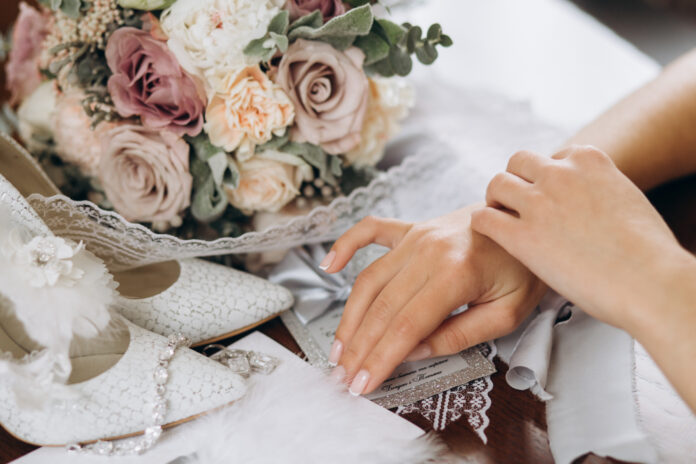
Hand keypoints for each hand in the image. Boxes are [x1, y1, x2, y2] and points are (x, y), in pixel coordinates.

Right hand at [323, 204, 546, 395]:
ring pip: (369, 279)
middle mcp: (429, 251)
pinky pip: (370, 231)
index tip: (363, 384)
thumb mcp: (507, 313)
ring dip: (349, 316)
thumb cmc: (523, 267)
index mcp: (456, 273)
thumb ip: (459, 335)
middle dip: (359, 347)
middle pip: (381, 307)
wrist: (528, 220)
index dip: (380, 358)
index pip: (405, 326)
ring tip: (338, 348)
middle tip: (343, 376)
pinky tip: (328, 266)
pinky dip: (345, 245)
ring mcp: (416, 236)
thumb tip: (412, 351)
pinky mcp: (412, 228)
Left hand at [472, 145, 687, 330]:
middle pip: (518, 162)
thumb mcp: (626, 198)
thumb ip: (601, 190)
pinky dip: (481, 223)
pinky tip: (486, 233)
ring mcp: (538, 203)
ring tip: (497, 216)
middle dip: (515, 180)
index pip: (553, 156)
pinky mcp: (522, 235)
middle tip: (513, 202)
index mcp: (589, 160)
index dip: (545, 177)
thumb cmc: (647, 250)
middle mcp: (560, 174)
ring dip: (495, 199)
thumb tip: (592, 200)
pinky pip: (484, 218)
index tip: (545, 192)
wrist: (649, 280)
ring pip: (497, 184)